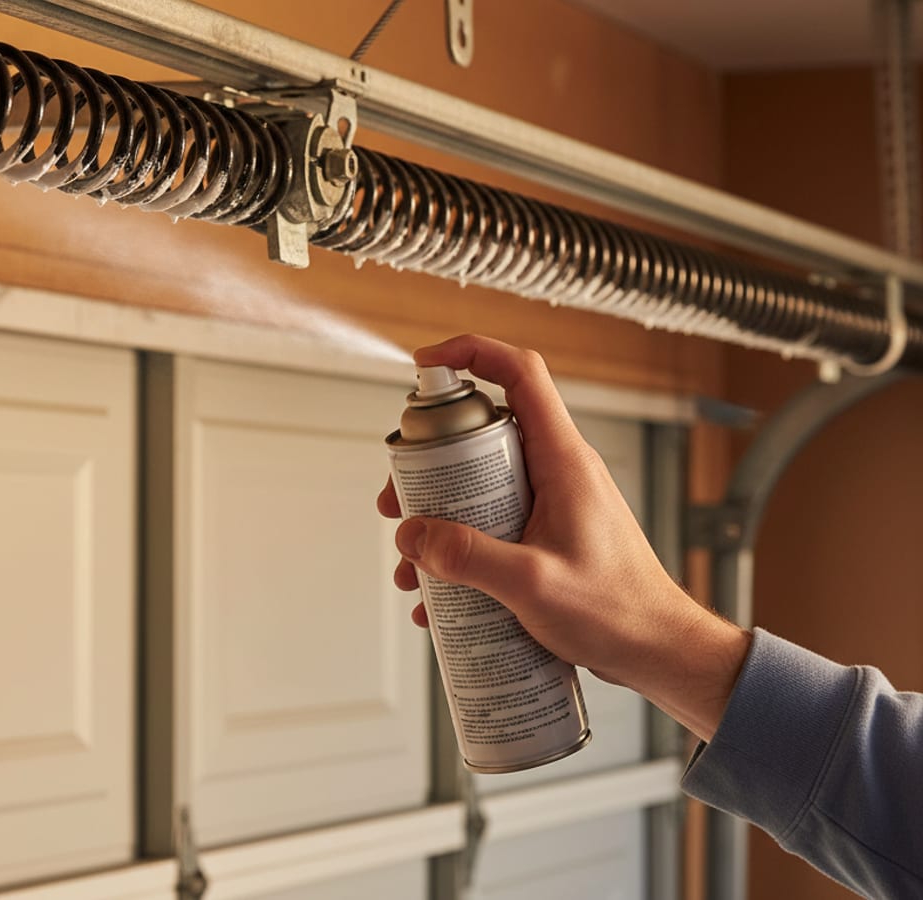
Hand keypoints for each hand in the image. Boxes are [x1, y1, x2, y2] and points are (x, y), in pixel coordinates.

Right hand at [378, 334, 751, 741]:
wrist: (658, 651)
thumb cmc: (620, 613)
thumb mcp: (532, 585)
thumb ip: (468, 558)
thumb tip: (413, 534)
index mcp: (563, 460)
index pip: (520, 374)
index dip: (470, 354)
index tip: (425, 365)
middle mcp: (558, 471)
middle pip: (482, 434)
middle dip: (430, 464)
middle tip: (399, 500)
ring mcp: (553, 502)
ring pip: (481, 483)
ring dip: (440, 517)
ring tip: (414, 563)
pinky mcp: (547, 534)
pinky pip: (492, 522)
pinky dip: (461, 549)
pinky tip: (442, 595)